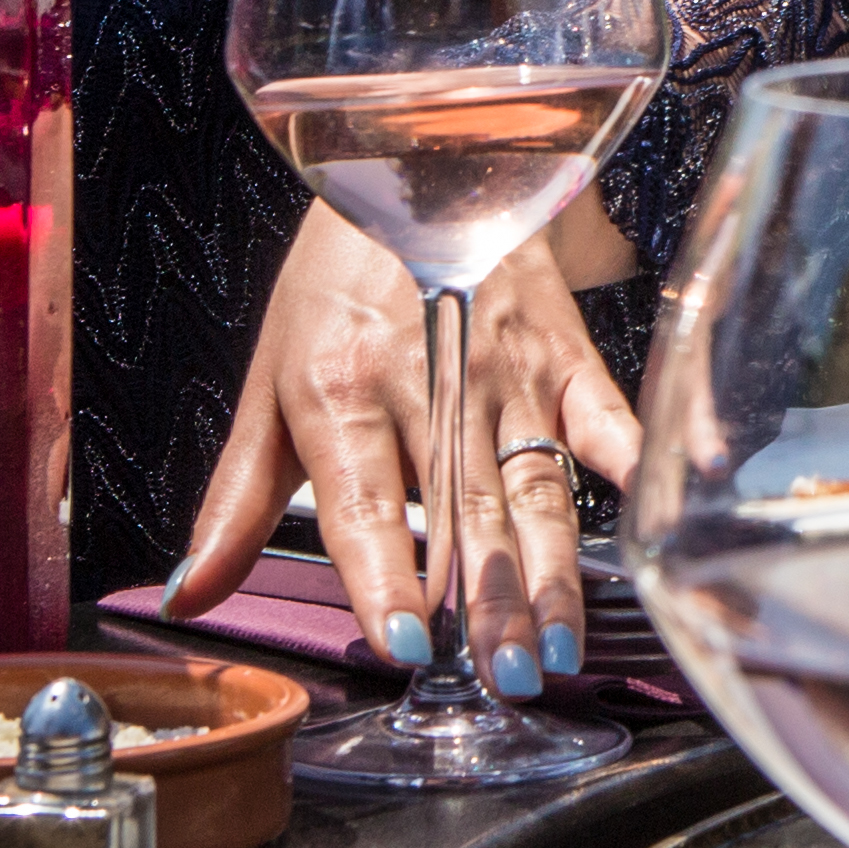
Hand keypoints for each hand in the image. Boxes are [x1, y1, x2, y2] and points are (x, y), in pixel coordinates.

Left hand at [169, 203, 638, 698]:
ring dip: (552, 574)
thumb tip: (189, 594)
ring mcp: (509, 371)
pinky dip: (641, 466)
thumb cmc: (339, 290)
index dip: (385, 573)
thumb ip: (237, 500)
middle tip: (505, 679)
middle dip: (488, 602)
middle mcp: (430, 382)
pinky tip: (660, 517)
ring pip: (537, 488)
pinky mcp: (567, 356)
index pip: (366, 502)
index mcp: (342, 391)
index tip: (403, 643)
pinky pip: (610, 419)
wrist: (423, 168)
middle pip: (465, 510)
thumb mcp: (270, 384)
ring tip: (558, 650)